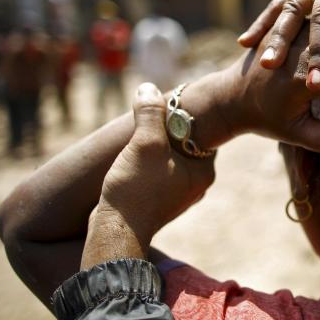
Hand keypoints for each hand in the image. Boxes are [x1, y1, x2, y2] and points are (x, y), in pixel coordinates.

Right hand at [81, 83, 215, 267]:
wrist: (115, 231)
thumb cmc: (135, 188)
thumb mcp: (145, 143)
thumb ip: (151, 113)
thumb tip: (148, 87)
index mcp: (204, 171)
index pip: (201, 132)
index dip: (183, 116)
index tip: (166, 105)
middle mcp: (196, 184)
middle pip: (184, 144)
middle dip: (165, 131)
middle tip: (147, 117)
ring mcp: (177, 195)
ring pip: (167, 158)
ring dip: (152, 146)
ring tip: (135, 137)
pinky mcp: (157, 202)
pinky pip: (155, 172)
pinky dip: (144, 163)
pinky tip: (128, 158)